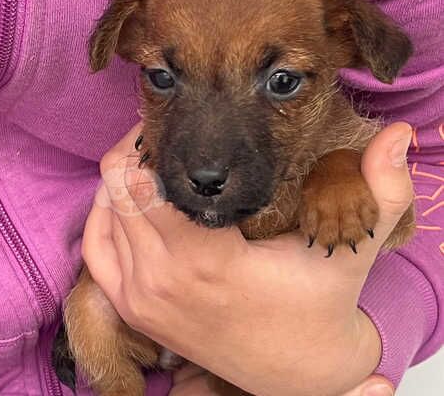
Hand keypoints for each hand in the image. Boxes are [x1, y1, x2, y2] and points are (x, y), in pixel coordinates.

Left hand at [83, 122, 412, 395]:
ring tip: (152, 167)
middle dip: (137, 154)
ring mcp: (141, 298)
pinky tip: (128, 204)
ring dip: (121, 183)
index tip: (176, 126)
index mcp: (206, 259)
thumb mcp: (351, 249)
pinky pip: (95, 251)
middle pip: (118, 189)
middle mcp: (162, 278)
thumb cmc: (317, 304)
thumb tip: (400, 136)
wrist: (295, 370)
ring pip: (103, 214)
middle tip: (166, 140)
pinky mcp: (133, 310)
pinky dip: (103, 220)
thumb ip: (379, 192)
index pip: (147, 179)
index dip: (153, 140)